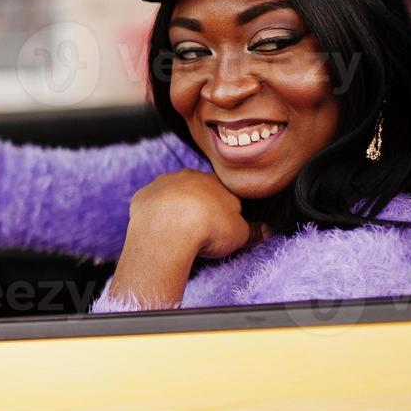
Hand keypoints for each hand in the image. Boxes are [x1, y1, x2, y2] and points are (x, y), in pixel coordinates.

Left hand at [108, 170, 266, 308]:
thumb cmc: (208, 229)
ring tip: (178, 231)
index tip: (221, 225)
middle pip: (196, 190)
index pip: (223, 191)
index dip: (224, 208)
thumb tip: (267, 231)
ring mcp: (163, 184)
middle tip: (200, 229)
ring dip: (175, 208)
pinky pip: (150, 204)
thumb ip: (253, 231)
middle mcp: (188, 176)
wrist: (168, 229)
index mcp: (214, 182)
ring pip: (172, 194)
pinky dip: (154, 214)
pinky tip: (158, 230)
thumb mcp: (239, 233)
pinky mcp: (143, 195)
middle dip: (198, 206)